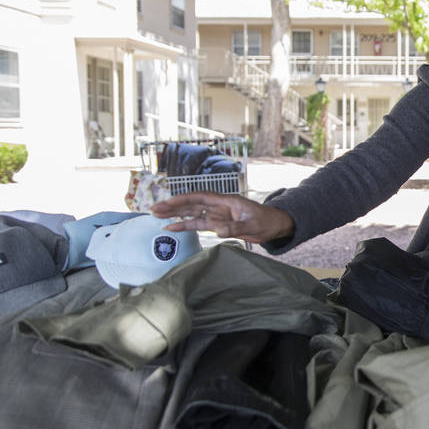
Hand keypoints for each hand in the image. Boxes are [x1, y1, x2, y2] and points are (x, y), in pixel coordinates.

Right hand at [151, 192, 294, 243]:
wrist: (274, 225)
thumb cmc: (266, 221)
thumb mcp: (251, 225)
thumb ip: (234, 228)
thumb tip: (217, 230)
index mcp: (226, 201)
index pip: (200, 197)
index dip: (183, 200)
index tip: (168, 203)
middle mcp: (219, 206)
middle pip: (192, 204)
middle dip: (173, 206)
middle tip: (154, 210)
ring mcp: (217, 215)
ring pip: (192, 213)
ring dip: (175, 215)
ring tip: (157, 216)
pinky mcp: (218, 224)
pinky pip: (198, 224)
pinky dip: (185, 226)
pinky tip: (172, 228)